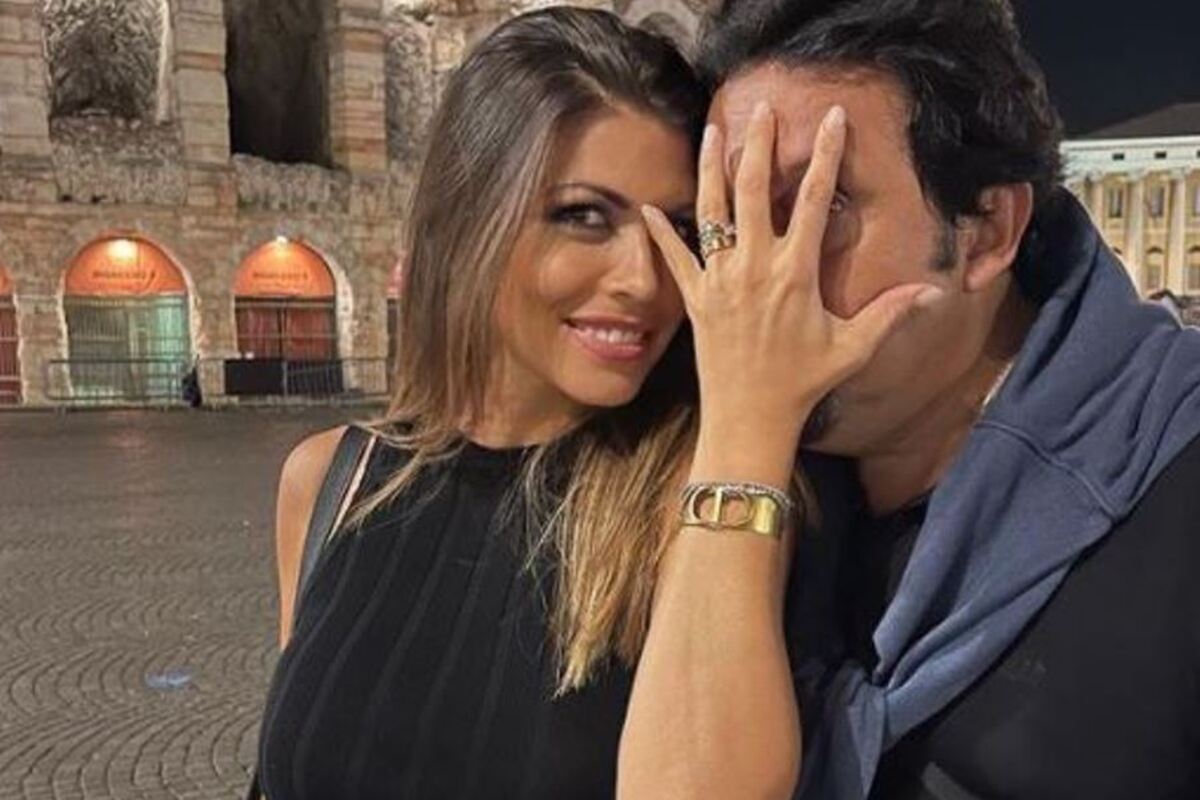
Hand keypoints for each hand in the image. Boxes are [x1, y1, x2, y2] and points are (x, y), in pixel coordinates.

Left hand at [642, 103, 941, 443]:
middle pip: (754, 191)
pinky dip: (661, 233)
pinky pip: (675, 259)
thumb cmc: (803, 384)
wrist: (750, 418)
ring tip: (712, 131)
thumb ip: (890, 313)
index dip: (823, 155)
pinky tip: (648, 208)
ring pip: (712, 213)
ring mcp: (720, 281)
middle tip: (762, 109)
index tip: (830, 119)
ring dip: (711, 169)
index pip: (812, 200)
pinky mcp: (695, 300)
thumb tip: (934, 291)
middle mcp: (754, 268)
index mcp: (795, 273)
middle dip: (759, 145)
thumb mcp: (852, 348)